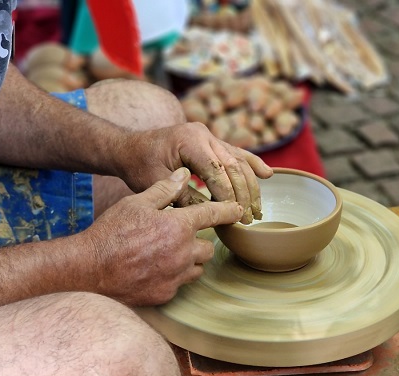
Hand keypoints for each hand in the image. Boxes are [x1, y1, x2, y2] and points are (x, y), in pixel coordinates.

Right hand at [86, 168, 243, 305]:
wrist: (89, 268)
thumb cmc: (111, 232)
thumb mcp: (136, 202)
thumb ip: (164, 189)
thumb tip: (184, 174)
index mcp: (178, 226)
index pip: (214, 215)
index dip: (229, 211)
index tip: (239, 211)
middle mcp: (183, 252)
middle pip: (208, 248)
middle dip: (198, 242)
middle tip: (178, 237)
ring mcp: (176, 276)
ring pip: (197, 268)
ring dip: (188, 260)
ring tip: (166, 254)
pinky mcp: (166, 293)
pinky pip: (180, 284)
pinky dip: (173, 276)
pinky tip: (154, 269)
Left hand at [123, 123, 272, 223]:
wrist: (130, 148)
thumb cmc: (139, 165)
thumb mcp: (156, 184)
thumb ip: (182, 196)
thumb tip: (209, 215)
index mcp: (189, 140)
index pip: (216, 171)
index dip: (227, 195)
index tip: (234, 217)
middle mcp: (203, 134)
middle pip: (233, 166)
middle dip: (244, 195)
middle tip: (249, 219)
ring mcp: (210, 136)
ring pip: (239, 161)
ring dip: (251, 187)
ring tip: (258, 210)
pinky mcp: (212, 143)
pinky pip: (236, 154)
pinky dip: (252, 165)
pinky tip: (268, 175)